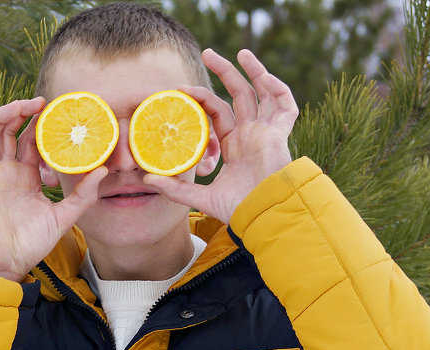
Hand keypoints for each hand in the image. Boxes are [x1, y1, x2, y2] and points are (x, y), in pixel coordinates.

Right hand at [0, 98, 106, 281]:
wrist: (6, 263)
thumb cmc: (32, 244)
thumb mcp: (64, 217)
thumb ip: (83, 196)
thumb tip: (104, 170)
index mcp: (26, 176)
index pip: (31, 141)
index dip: (40, 124)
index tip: (56, 111)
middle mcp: (6, 171)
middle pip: (9, 131)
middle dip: (22, 112)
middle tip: (41, 101)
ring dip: (1, 116)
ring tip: (20, 107)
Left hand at [144, 49, 297, 224]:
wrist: (262, 217)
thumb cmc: (237, 209)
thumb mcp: (200, 197)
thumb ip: (175, 188)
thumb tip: (145, 178)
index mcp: (234, 145)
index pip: (217, 113)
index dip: (202, 99)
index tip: (182, 89)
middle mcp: (251, 135)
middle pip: (239, 95)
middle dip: (226, 72)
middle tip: (207, 53)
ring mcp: (266, 133)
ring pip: (263, 93)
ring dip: (254, 71)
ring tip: (239, 52)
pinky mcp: (279, 135)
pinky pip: (285, 106)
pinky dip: (278, 89)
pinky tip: (263, 76)